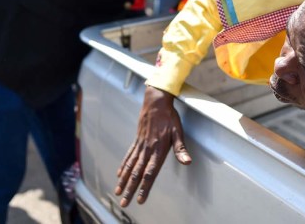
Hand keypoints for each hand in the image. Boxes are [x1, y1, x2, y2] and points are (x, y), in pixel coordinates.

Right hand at [115, 86, 190, 206]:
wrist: (155, 102)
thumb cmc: (169, 117)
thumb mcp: (178, 132)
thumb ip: (181, 149)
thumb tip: (187, 162)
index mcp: (158, 150)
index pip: (150, 173)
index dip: (145, 187)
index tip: (140, 199)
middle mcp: (147, 150)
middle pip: (137, 173)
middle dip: (130, 189)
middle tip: (124, 203)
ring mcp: (140, 145)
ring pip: (131, 166)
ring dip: (124, 180)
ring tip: (117, 192)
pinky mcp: (137, 140)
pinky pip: (128, 156)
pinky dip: (123, 166)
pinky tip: (119, 174)